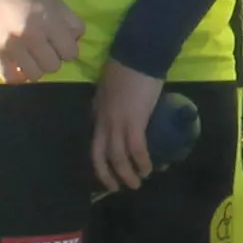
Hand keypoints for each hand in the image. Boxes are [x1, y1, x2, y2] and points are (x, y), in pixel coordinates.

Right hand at [0, 0, 83, 85]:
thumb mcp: (58, 3)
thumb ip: (71, 23)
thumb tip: (76, 43)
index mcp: (49, 23)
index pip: (70, 53)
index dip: (69, 50)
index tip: (62, 45)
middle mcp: (31, 37)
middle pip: (53, 66)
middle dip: (54, 59)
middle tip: (47, 50)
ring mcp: (12, 47)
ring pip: (34, 75)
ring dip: (37, 68)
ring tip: (33, 57)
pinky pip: (11, 78)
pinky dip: (19, 76)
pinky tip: (21, 66)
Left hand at [90, 65, 164, 192]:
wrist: (137, 55)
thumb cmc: (126, 66)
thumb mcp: (109, 87)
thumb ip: (111, 100)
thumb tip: (119, 108)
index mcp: (97, 113)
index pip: (94, 143)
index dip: (100, 160)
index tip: (107, 171)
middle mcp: (103, 122)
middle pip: (99, 156)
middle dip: (107, 175)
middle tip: (117, 187)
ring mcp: (118, 123)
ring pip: (117, 157)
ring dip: (126, 173)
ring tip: (136, 183)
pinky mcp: (135, 121)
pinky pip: (136, 148)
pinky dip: (141, 161)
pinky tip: (148, 168)